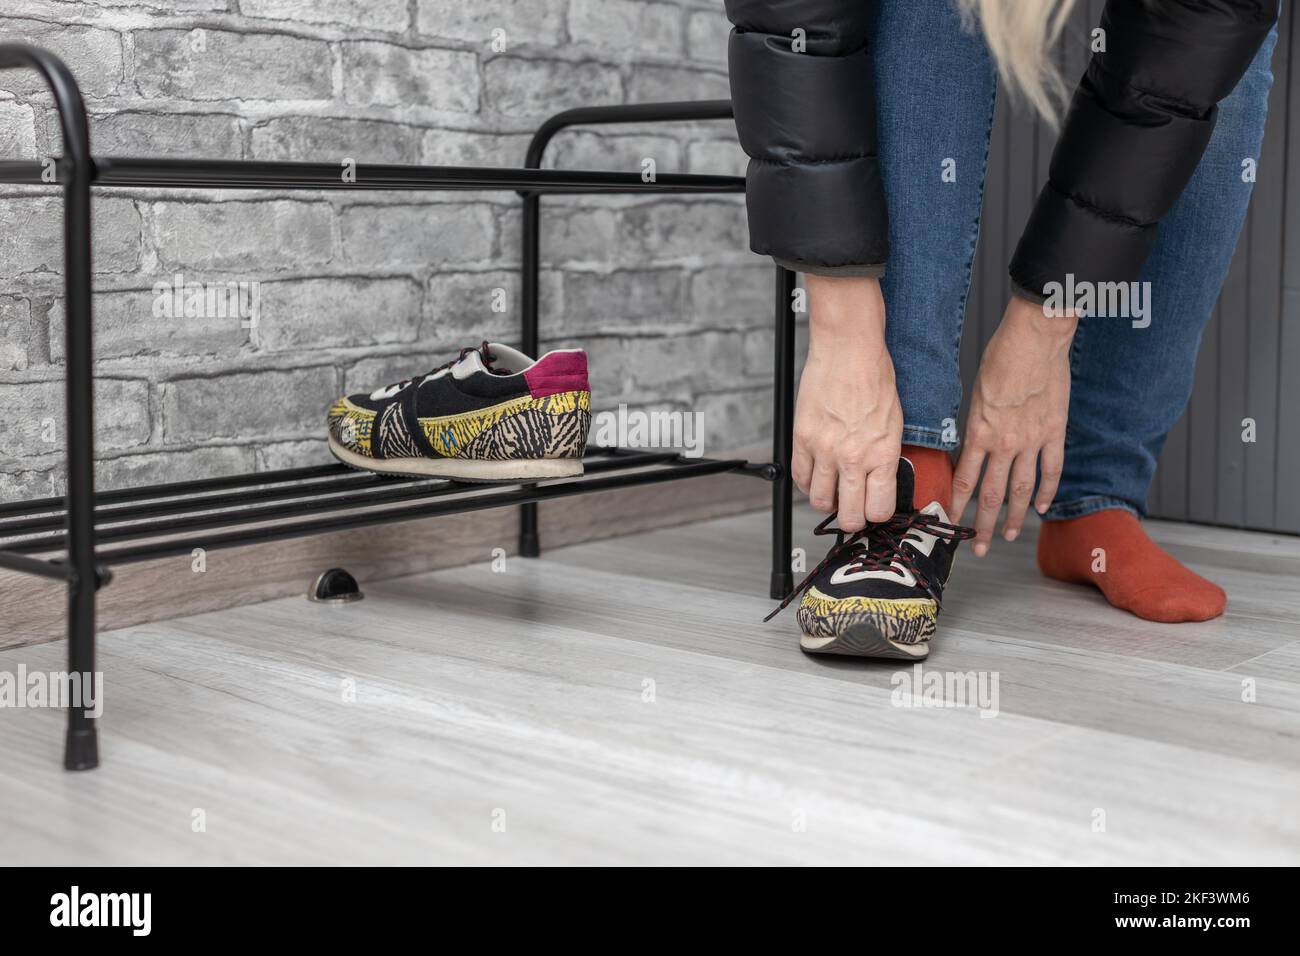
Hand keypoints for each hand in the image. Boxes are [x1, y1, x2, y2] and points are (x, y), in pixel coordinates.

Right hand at [793, 275, 902, 531]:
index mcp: (883, 454)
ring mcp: (825, 450)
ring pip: (819, 501)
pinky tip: (815, 474)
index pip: (880, 510)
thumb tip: (880, 481)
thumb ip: (886, 456)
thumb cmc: (875, 378)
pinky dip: (806, 482)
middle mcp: (854, 458)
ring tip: (832, 490)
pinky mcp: (802, 438)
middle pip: (849, 516)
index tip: (873, 508)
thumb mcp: (895, 423)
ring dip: (826, 501)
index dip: (876, 514)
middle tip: (851, 509)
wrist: (848, 349)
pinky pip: (799, 477)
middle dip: (852, 518)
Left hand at [952, 296, 1074, 554]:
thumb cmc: (1001, 359)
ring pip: (1021, 489)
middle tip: (980, 547)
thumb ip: (975, 426)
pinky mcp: (1055, 433)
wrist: (1034, 340)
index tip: (953, 525)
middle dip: (983, 525)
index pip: (965, 480)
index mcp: (979, 432)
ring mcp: (1032, 441)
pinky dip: (1047, 492)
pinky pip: (1051, 470)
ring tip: (1008, 535)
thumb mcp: (975, 394)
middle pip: (992, 494)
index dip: (959, 507)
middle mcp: (1004, 443)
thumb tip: (972, 448)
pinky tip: (1041, 508)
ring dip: (1013, 516)